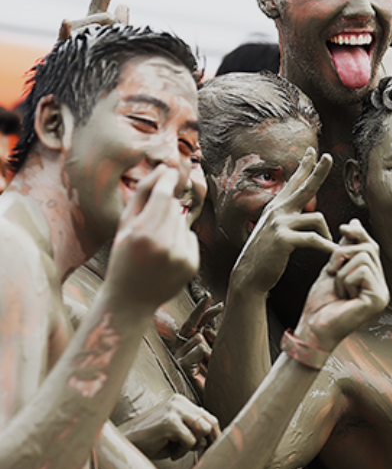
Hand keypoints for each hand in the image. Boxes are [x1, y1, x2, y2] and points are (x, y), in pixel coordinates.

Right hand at [106, 165, 199, 309]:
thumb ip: (141, 195)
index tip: (170, 169)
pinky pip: (190, 237)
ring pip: (182, 221)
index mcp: (142, 233)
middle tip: (149, 224)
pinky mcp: (192, 265)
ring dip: (171, 226)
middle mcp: (164, 244)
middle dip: (163, 207)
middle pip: (173, 206)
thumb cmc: (123, 257)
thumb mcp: (124, 226)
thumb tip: (163, 169)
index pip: (163, 194)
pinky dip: (180, 241)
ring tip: (154, 246)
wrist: (131, 299)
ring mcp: (180, 256)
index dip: (167, 178)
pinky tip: (166, 255)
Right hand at [117, 393, 219, 459]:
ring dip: (192, 446)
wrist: (124, 445)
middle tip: (196, 452)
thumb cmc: (151, 442)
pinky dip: (182, 452)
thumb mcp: (176, 433)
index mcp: (181, 401)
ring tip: (176, 450)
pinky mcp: (170, 422)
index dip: (214, 433)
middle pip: (209, 422)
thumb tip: (214, 437)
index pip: (208, 416)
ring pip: (203, 430)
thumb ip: (194, 430)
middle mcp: (179, 402)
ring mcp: (174, 410)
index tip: (214, 446)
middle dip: (206, 440)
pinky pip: (190, 441)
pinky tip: (169, 453)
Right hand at [174, 297, 219, 397]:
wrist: (204, 403)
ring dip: (209, 351)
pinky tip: (201, 369)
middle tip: (218, 302)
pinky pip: (199, 349)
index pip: (195, 323)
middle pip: (192, 323)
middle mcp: (180, 348)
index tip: (212, 298)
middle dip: (202, 310)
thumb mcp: (213, 357)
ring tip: (207, 366)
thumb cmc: (210, 382)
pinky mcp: (180, 364)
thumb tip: (208, 328)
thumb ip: (209, 342)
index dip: (203, 310)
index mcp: (187, 344)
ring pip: (199, 338)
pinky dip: (205, 357)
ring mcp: (178, 356)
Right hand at [232, 148, 333, 292]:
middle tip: (330, 157)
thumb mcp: (276, 232)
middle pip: (304, 187)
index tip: (313, 151)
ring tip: (332, 247)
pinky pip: (314, 239)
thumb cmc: (266, 257)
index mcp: (277, 208)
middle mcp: (277, 210)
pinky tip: (335, 252)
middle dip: (318, 171)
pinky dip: (327, 247)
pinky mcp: (283, 239)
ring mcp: (279, 223)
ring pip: (317, 219)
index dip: (304, 166)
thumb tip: (304, 211)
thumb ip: (289, 219)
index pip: (294, 182)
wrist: (249, 277)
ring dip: (328, 235)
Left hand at [294, 219, 388, 352]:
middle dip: (343, 254)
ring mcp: (382, 293)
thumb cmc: (320, 304)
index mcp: (372, 280)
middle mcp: (381, 286)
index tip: (344, 227)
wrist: (312, 327)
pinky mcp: (378, 299)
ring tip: (338, 289)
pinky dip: (345, 280)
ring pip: (364, 258)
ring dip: (342, 271)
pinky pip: (363, 272)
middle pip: (368, 248)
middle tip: (331, 271)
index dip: (359, 234)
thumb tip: (354, 223)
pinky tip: (343, 296)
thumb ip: (345, 249)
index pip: (371, 247)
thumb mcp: (333, 269)